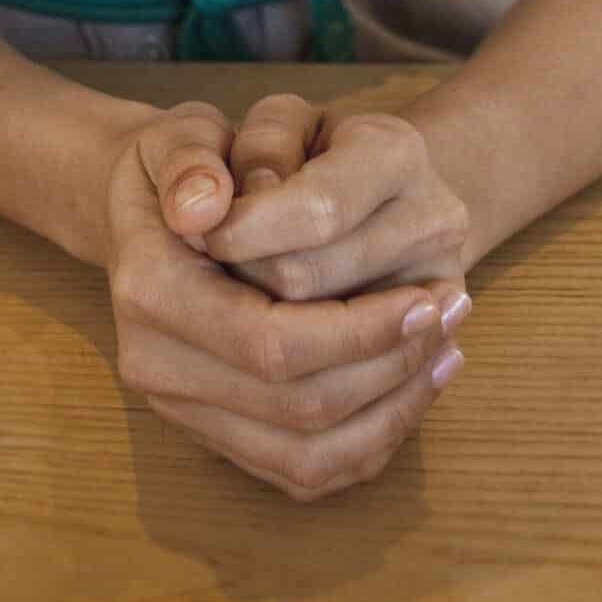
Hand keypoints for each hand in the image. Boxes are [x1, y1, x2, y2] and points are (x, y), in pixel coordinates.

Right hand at [101, 100, 462, 503]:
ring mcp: (183, 409)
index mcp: (148, 286)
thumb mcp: (185, 131)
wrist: (154, 212)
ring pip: (308, 452)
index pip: (268, 338)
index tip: (429, 295)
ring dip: (391, 408)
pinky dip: (373, 436)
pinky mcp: (216, 436)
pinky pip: (306, 470)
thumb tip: (206, 208)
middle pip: (296, 403)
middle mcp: (156, 362)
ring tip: (447, 346)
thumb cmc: (188, 166)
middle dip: (387, 365)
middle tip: (452, 311)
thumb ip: (193, 157)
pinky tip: (417, 379)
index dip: (359, 331)